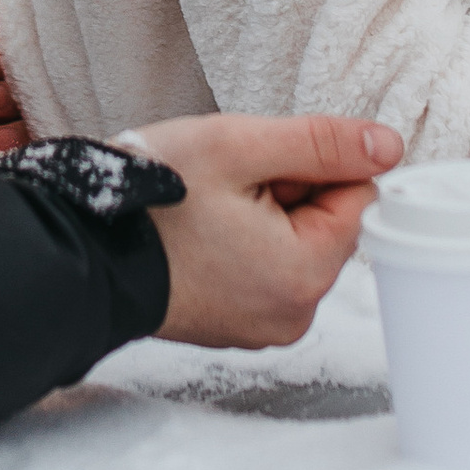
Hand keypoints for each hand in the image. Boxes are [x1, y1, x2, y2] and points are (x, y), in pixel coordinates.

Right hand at [135, 112, 400, 345]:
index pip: (356, 196)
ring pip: (294, 244)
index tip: (257, 167)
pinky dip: (241, 244)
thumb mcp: (239, 147)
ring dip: (261, 216)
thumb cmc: (150, 202)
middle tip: (225, 187)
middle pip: (326, 224)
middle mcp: (293, 314)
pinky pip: (264, 270)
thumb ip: (323, 143)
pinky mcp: (236, 325)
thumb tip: (388, 146)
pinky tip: (200, 235)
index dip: (310, 166)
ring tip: (207, 211)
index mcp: (304, 275)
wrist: (80, 251)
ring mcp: (263, 326)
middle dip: (285, 193)